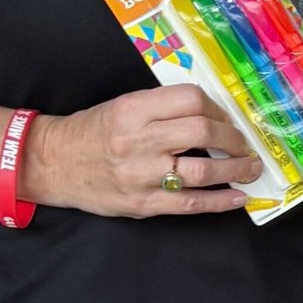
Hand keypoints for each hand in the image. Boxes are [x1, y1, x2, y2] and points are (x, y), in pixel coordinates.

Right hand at [19, 85, 264, 216]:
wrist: (52, 163)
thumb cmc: (92, 132)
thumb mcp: (122, 106)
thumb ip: (162, 107)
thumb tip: (213, 114)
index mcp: (133, 109)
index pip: (191, 100)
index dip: (218, 108)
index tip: (227, 117)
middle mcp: (138, 140)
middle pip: (203, 131)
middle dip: (234, 138)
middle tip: (245, 144)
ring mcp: (141, 175)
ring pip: (203, 170)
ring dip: (236, 169)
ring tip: (250, 168)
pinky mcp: (143, 203)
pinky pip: (190, 203)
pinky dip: (220, 201)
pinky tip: (238, 197)